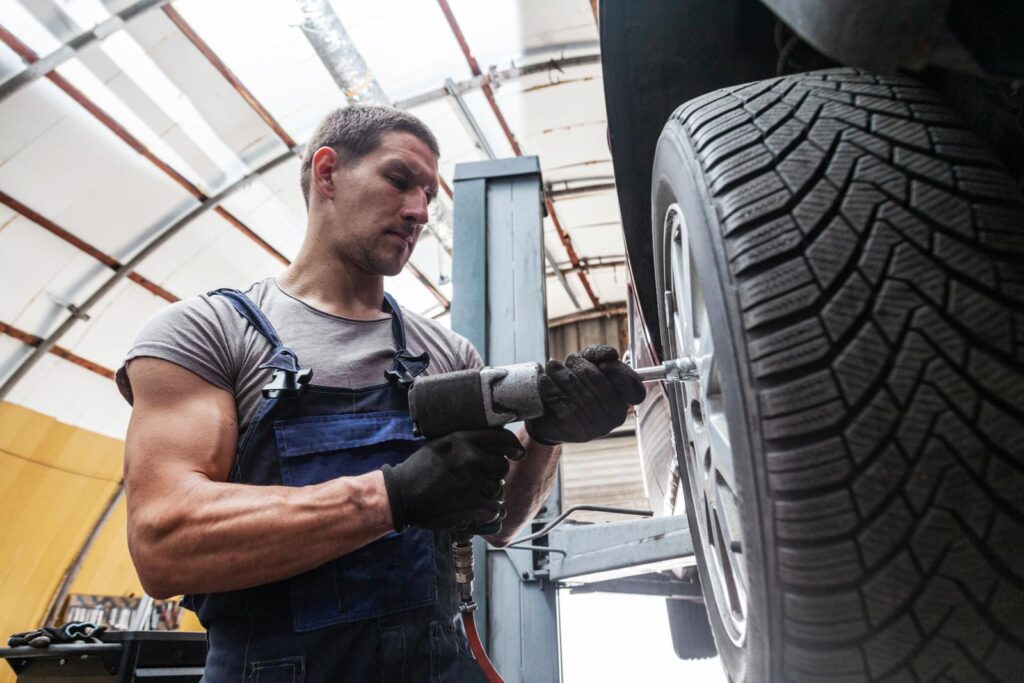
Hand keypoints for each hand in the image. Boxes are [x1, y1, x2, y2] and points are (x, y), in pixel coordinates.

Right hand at [381, 428, 520, 530]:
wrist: (400, 496)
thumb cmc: (419, 470)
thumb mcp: (440, 444)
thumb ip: (465, 442)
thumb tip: (493, 444)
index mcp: (462, 439)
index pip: (501, 437)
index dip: (512, 447)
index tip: (517, 453)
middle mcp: (469, 457)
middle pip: (502, 466)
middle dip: (494, 476)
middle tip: (480, 482)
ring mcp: (471, 481)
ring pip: (498, 490)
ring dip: (489, 496)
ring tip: (471, 498)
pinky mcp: (471, 504)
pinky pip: (495, 509)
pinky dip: (490, 514)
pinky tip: (478, 512)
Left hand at [526, 345, 646, 444]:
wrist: (551, 419)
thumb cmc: (574, 388)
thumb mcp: (588, 367)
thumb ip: (600, 355)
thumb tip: (611, 355)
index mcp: (624, 402)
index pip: (635, 390)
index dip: (619, 373)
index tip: (603, 364)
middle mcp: (614, 417)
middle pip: (598, 380)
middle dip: (579, 364)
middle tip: (568, 361)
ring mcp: (595, 427)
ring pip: (576, 387)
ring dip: (560, 372)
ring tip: (552, 367)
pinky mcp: (574, 430)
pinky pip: (561, 400)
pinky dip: (550, 386)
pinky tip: (546, 381)